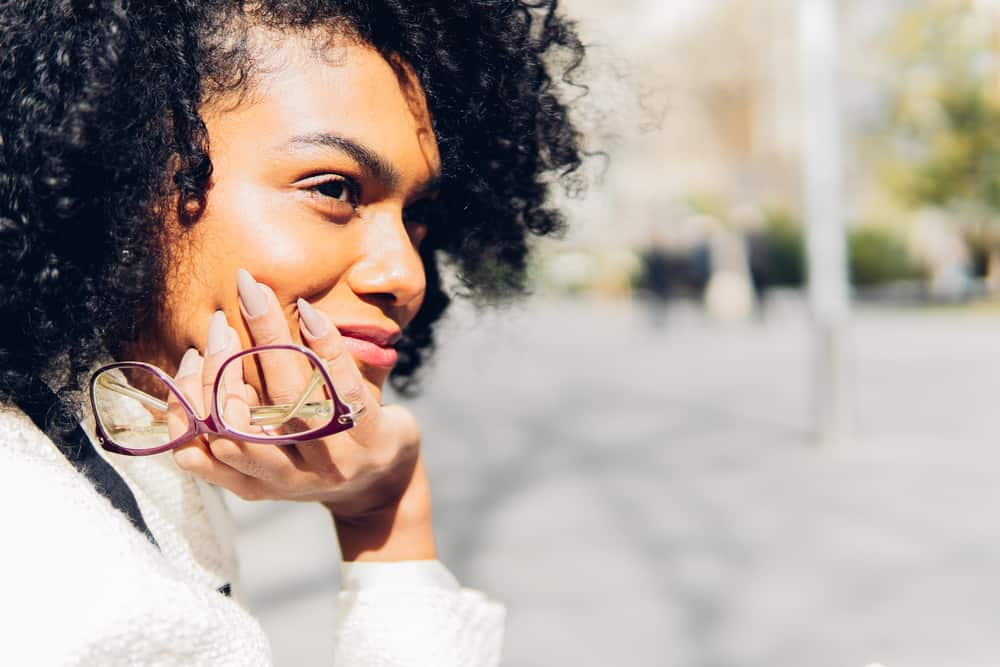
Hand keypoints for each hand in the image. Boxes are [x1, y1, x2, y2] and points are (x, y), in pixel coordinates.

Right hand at [168, 270, 434, 559]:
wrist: (387, 477)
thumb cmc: (318, 449)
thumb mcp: (270, 444)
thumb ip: (235, 416)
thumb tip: (196, 355)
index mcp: (252, 482)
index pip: (196, 453)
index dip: (185, 403)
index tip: (191, 355)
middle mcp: (287, 479)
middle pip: (235, 431)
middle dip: (218, 370)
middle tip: (221, 322)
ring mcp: (330, 461)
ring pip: (288, 402)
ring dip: (267, 342)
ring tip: (257, 300)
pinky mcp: (368, 439)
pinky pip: (343, 388)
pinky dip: (324, 345)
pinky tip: (310, 312)